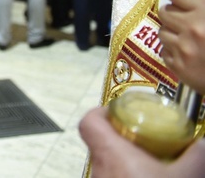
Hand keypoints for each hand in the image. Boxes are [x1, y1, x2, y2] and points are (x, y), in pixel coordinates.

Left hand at [79, 106, 204, 176]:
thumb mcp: (185, 177)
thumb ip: (196, 157)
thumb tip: (204, 144)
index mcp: (110, 153)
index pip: (89, 122)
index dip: (102, 113)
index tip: (122, 112)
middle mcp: (100, 169)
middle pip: (103, 144)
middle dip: (126, 141)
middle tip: (149, 141)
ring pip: (110, 167)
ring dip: (131, 165)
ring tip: (158, 167)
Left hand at [159, 0, 204, 93]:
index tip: (187, 0)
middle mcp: (194, 26)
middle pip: (165, 10)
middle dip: (178, 15)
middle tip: (194, 22)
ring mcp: (185, 48)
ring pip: (163, 30)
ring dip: (175, 33)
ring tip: (195, 39)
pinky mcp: (179, 66)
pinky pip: (165, 51)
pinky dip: (176, 52)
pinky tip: (193, 54)